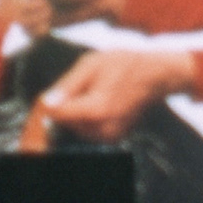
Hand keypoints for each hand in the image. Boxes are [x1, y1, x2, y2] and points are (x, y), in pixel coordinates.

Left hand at [34, 40, 194, 138]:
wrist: (155, 76)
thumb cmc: (125, 65)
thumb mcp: (91, 65)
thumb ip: (67, 86)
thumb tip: (47, 102)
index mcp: (95, 110)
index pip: (56, 115)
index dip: (50, 103)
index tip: (56, 92)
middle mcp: (102, 128)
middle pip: (65, 123)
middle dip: (65, 107)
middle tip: (80, 87)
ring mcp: (109, 136)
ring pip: (75, 128)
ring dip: (76, 114)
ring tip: (93, 93)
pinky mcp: (113, 138)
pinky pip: (88, 130)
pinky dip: (88, 119)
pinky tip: (100, 102)